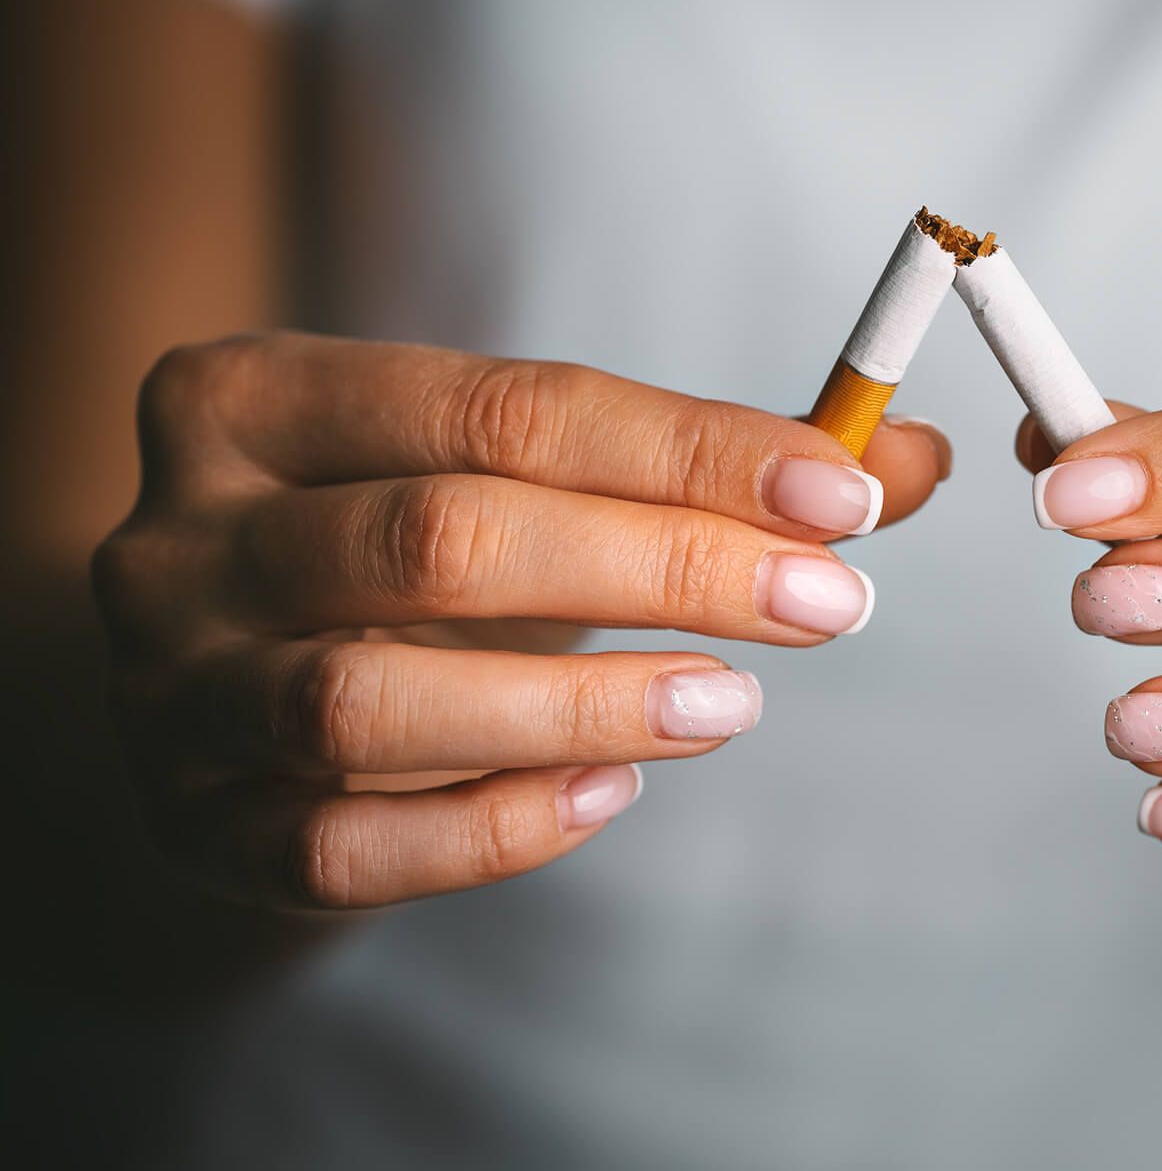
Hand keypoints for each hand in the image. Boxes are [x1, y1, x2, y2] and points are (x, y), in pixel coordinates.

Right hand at [93, 333, 945, 908]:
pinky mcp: (193, 827)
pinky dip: (493, 826)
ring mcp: (166, 692)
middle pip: (442, 538)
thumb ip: (708, 466)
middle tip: (827, 603)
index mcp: (254, 397)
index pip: (504, 406)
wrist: (241, 685)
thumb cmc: (416, 556)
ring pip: (368, 701)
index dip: (688, 450)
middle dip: (662, 568)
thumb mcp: (527, 479)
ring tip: (735, 707)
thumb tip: (908, 459)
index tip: (841, 494)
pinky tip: (614, 792)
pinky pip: (340, 849)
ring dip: (582, 703)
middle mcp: (179, 536)